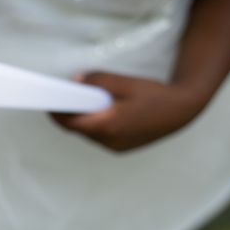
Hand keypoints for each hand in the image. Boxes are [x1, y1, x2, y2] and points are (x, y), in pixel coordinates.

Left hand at [51, 73, 207, 151]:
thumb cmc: (154, 95)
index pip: (69, 122)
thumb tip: (75, 82)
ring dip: (83, 119)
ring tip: (85, 101)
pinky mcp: (120, 148)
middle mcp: (108, 141)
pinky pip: (99, 136)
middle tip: (63, 96)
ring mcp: (114, 147)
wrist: (182, 111)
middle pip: (77, 128)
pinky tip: (101, 110)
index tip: (46, 100)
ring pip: (88, 133)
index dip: (55, 111)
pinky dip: (95, 124)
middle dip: (69, 113)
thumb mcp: (124, 82)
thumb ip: (96, 81)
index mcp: (107, 125)